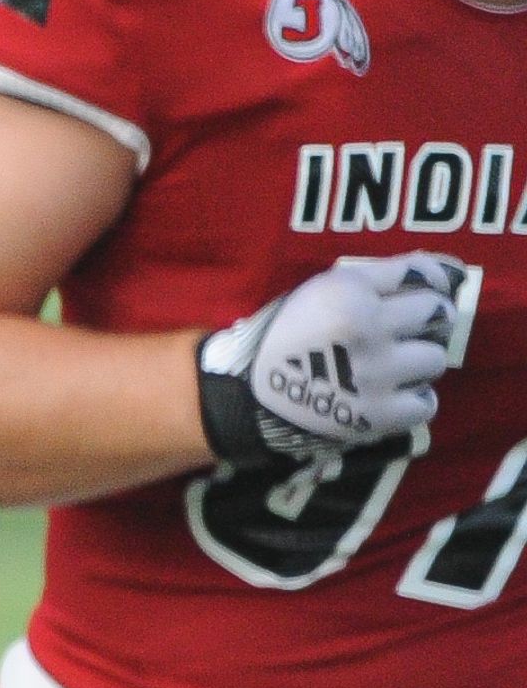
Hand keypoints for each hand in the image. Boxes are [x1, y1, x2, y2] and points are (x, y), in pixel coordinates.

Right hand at [198, 253, 471, 467]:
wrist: (246, 397)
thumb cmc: (288, 339)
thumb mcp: (320, 292)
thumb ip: (375, 279)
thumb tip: (442, 274)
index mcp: (349, 292)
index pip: (424, 276)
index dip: (430, 287)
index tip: (421, 299)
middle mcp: (367, 328)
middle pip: (438, 314)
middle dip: (426, 323)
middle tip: (402, 335)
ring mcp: (376, 373)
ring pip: (435, 359)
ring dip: (416, 364)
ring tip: (387, 370)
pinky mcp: (379, 413)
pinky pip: (425, 403)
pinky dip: (410, 402)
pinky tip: (384, 397)